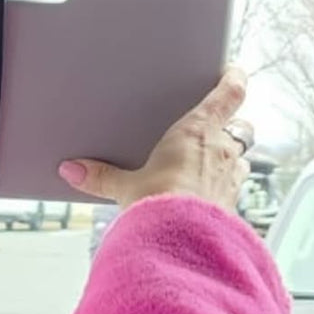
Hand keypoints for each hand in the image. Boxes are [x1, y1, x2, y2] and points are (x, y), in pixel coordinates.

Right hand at [58, 68, 253, 211]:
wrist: (184, 241)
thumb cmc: (161, 202)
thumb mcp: (125, 187)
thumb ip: (100, 177)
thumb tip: (72, 169)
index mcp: (198, 130)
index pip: (229, 93)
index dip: (233, 79)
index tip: (231, 72)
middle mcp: (222, 150)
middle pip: (240, 126)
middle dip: (231, 125)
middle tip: (216, 126)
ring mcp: (231, 178)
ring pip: (242, 158)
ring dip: (230, 158)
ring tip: (211, 164)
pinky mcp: (232, 204)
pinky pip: (234, 188)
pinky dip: (224, 188)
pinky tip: (208, 197)